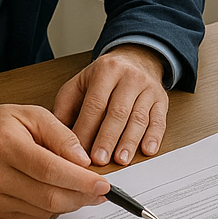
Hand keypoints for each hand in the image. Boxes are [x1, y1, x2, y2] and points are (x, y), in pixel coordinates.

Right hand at [0, 102, 108, 218]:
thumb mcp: (33, 115)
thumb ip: (62, 135)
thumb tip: (84, 161)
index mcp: (4, 145)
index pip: (50, 170)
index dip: (80, 180)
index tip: (103, 183)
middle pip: (48, 196)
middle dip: (81, 196)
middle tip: (101, 191)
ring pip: (42, 211)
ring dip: (69, 203)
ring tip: (81, 190)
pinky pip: (32, 217)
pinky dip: (50, 208)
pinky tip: (56, 193)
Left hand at [52, 45, 168, 165]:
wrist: (138, 58)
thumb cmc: (105, 77)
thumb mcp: (81, 82)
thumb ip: (66, 106)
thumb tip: (55, 134)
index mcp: (106, 71)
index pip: (95, 104)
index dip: (86, 128)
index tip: (77, 151)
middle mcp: (129, 78)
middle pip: (118, 112)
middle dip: (107, 138)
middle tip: (99, 160)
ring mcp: (148, 89)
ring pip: (139, 118)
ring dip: (129, 141)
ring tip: (120, 159)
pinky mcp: (162, 100)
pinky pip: (159, 120)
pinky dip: (154, 137)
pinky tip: (147, 150)